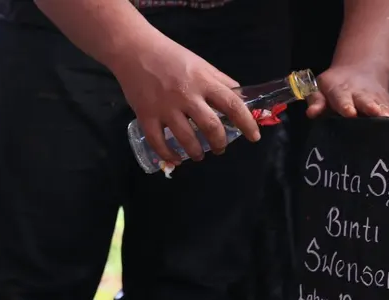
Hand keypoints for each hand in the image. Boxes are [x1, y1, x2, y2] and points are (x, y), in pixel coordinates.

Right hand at [111, 32, 259, 163]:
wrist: (135, 51)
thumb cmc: (170, 56)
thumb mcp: (201, 64)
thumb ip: (219, 81)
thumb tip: (240, 97)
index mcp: (204, 81)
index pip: (232, 105)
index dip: (246, 123)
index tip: (254, 137)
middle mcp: (187, 96)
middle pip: (211, 127)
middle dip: (219, 142)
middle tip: (220, 148)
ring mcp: (166, 108)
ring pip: (186, 138)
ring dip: (197, 152)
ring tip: (199, 155)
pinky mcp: (146, 116)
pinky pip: (158, 142)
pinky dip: (169, 155)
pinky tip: (176, 159)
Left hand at [307, 63, 388, 118]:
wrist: (358, 71)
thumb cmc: (333, 87)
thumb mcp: (320, 89)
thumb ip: (316, 101)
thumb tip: (312, 113)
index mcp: (341, 91)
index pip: (342, 98)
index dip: (346, 106)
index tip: (350, 113)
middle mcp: (360, 95)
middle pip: (366, 101)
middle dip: (371, 107)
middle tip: (377, 113)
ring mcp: (375, 99)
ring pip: (381, 105)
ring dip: (385, 112)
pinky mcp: (386, 104)